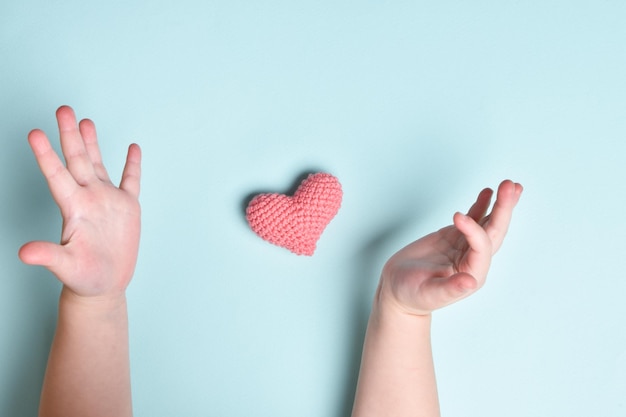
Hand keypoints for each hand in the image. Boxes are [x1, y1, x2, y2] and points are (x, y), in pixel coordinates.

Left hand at [19, 106, 141, 300]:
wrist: (103, 285)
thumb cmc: (83, 278)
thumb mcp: (65, 267)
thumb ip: (47, 255)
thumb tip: (24, 253)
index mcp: (74, 208)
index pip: (57, 175)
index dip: (46, 154)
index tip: (35, 133)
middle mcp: (88, 198)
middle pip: (77, 160)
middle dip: (69, 134)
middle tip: (63, 109)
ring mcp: (107, 200)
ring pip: (99, 163)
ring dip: (91, 142)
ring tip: (84, 121)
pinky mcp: (127, 207)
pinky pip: (130, 180)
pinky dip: (132, 164)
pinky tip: (132, 148)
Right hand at [378, 180, 522, 315]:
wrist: (398, 291)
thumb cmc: (412, 296)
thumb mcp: (429, 294)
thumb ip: (451, 289)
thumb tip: (471, 282)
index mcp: (472, 273)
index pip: (482, 247)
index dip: (474, 230)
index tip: (457, 216)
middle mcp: (474, 259)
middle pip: (495, 231)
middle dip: (504, 208)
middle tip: (511, 186)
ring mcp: (465, 247)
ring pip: (488, 222)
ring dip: (500, 204)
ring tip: (511, 185)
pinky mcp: (454, 238)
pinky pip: (473, 218)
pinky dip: (482, 205)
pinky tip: (488, 192)